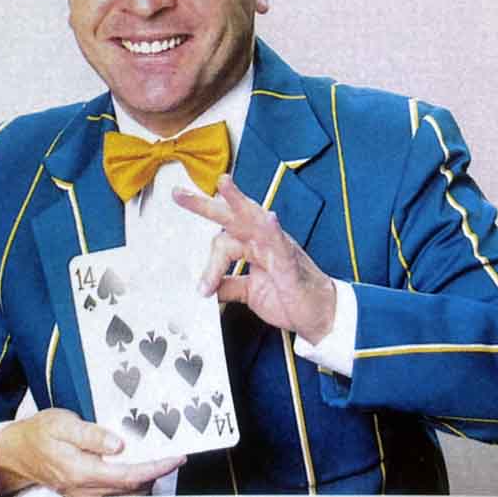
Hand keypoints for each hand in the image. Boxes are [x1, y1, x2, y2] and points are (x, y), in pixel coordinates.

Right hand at [0, 408, 184, 495]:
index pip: (128, 475)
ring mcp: (81, 493)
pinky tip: (137, 467)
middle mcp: (83, 488)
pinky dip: (129, 482)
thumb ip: (91, 436)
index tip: (175, 458)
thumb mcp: (63, 424)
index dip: (155, 468)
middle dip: (155, 474)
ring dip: (144, 479)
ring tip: (161, 460)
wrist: (14, 452)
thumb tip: (119, 445)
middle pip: (130, 488)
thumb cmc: (39, 432)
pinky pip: (111, 492)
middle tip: (175, 456)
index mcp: (81, 471)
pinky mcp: (80, 492)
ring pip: (122, 493)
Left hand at [173, 174, 335, 344]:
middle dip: (204, 204)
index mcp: (252, 245)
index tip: (201, 289)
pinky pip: (280, 243)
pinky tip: (269, 218)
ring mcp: (277, 247)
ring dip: (238, 200)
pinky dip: (273, 231)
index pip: (222, 240)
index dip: (208, 264)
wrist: (319, 315)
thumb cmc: (288, 297)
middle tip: (178, 194)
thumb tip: (206, 287)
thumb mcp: (249, 292)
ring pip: (254, 218)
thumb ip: (228, 285)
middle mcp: (262, 240)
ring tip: (223, 183)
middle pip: (231, 216)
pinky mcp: (290, 262)